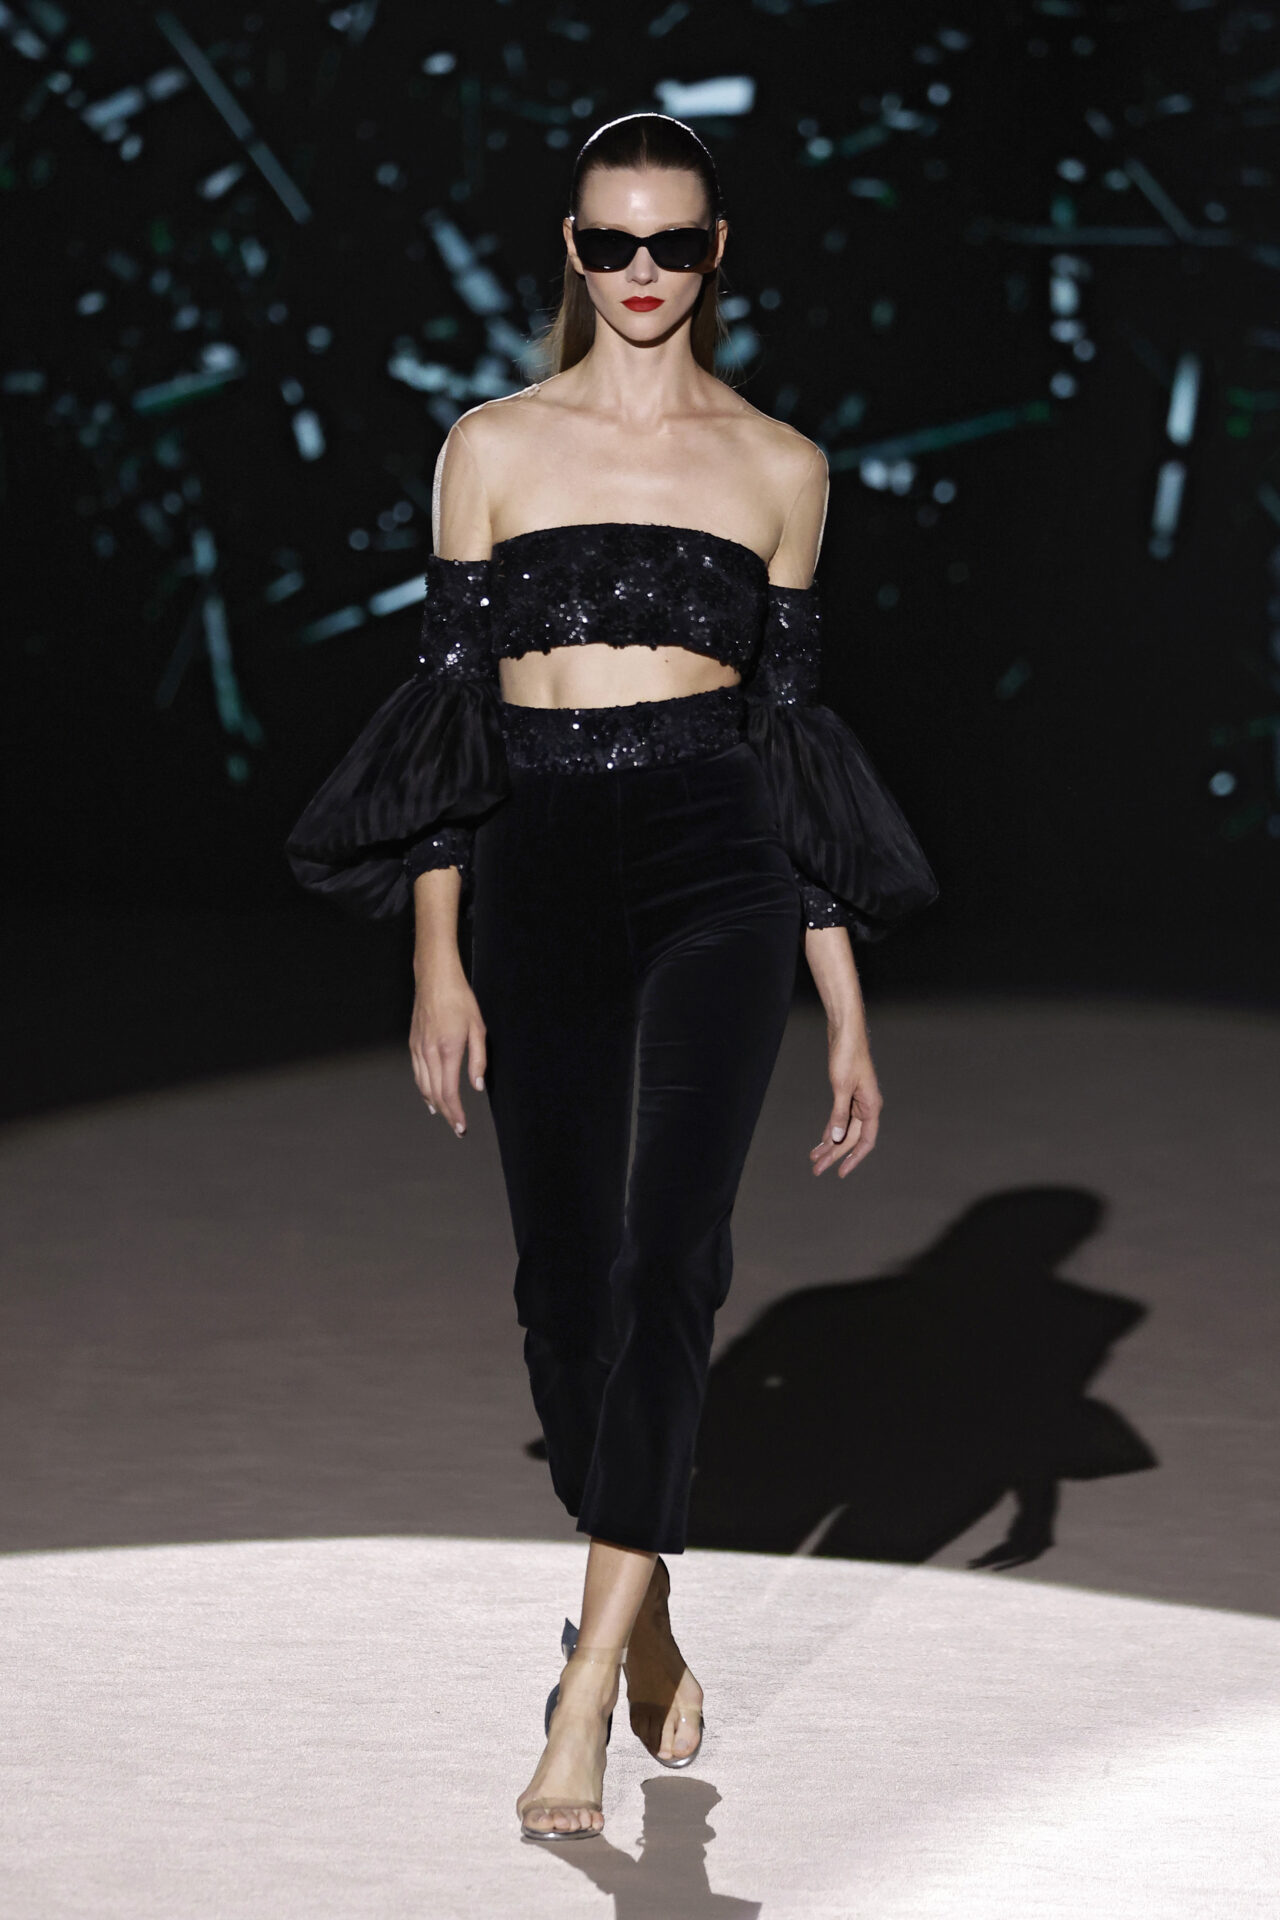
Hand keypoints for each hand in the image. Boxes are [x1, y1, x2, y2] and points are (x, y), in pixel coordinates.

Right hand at [409, 965, 486, 1136]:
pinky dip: (423, 1089)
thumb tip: (477, 1086)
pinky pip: (417, 1073)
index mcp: (448, 1050)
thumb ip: (479, 1059)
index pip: (449, 1091)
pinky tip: (430, 1097)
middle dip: (447, 1114)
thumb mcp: (478, 1028)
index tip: (462, 1127)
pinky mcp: (413, 1044)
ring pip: (423, 1086)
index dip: (455, 1113)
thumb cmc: (460, 1000)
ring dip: (434, 1104)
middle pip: (435, 1094)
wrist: (435, 979)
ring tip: (446, 1117)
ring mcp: (418, 1048)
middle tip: (458, 1128)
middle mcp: (429, 1052)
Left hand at [809, 1024, 881, 1177]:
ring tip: (815, 1159)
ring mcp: (857, 1100)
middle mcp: (866, 1106)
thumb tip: (837, 1139)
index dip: (853, 1158)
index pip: (865, 1141)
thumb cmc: (848, 1055)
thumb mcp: (841, 1086)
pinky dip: (831, 1129)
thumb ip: (839, 1114)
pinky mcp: (847, 1093)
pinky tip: (822, 1140)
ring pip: (844, 1129)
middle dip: (834, 1155)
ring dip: (830, 1144)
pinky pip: (839, 1118)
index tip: (840, 1173)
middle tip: (817, 1170)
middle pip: (850, 1138)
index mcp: (871, 1106)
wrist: (845, 1032)